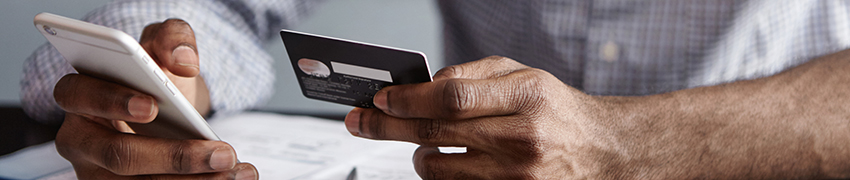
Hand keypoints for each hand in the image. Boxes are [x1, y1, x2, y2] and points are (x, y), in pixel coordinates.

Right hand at [54, 19, 256, 178]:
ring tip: (235, 170)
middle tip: (222, 153)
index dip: (112, 102)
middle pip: (118, 155)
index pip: (79, 96)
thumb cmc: (157, 75)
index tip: (153, 106)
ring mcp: (96, 172)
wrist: (169, 107)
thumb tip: (183, 60)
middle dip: (175, 157)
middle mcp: (80, 139)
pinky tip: (228, 178)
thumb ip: (174, 38)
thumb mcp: (166, 45)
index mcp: (79, 93)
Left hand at [345, 56, 628, 178]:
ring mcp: (517, 176)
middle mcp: (523, 138)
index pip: (452, 98)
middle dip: (389, 126)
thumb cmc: (557, 110)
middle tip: (362, 121)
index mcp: (527, 97)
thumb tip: (423, 86)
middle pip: (436, 133)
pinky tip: (447, 160)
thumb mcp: (524, 75)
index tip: (381, 98)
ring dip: (418, 154)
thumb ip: (474, 75)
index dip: (408, 99)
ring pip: (439, 169)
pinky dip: (441, 174)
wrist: (600, 152)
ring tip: (424, 142)